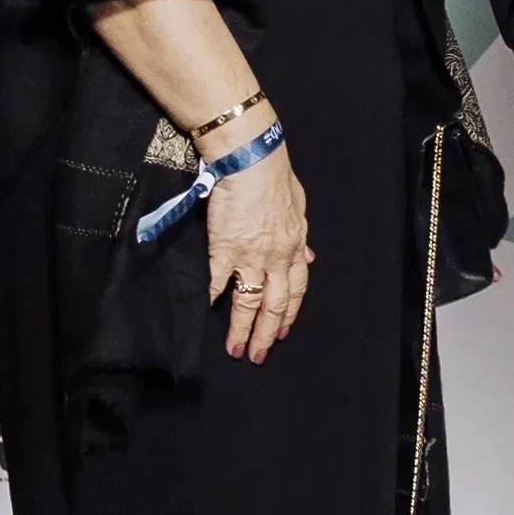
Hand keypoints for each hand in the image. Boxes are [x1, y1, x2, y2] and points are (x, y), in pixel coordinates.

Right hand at [206, 144, 309, 361]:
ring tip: (236, 349)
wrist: (251, 159)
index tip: (282, 332)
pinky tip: (206, 312)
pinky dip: (211, 299)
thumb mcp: (298, 206)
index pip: (296, 290)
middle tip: (259, 355)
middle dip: (267, 333)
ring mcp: (250, 256)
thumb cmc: (274, 175)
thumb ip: (300, 235)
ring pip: (248, 302)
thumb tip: (307, 256)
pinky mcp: (224, 250)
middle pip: (274, 304)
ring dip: (242, 329)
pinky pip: (217, 282)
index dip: (289, 313)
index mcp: (293, 246)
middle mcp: (276, 257)